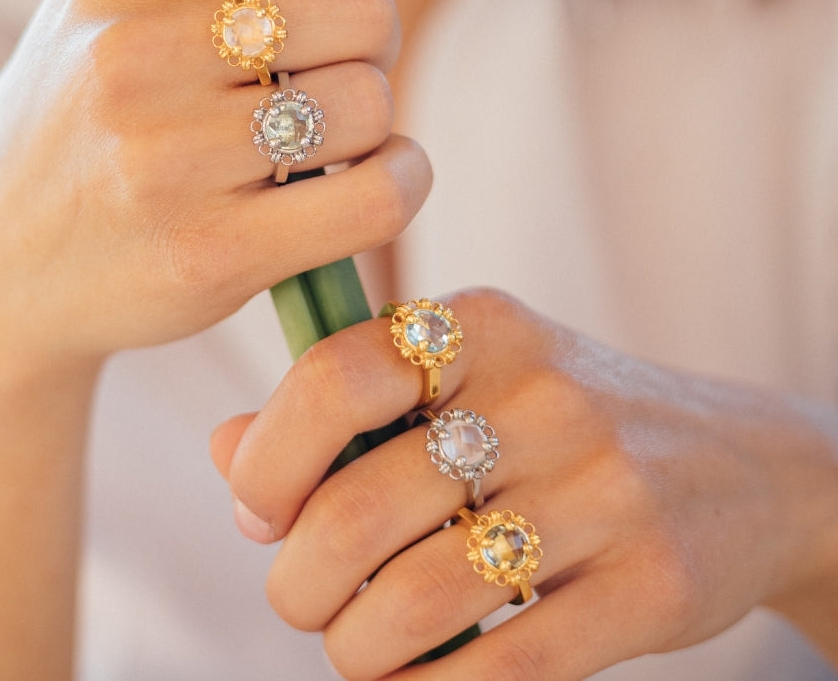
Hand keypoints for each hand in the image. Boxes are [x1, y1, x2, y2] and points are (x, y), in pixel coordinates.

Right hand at [0, 0, 430, 376]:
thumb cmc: (82, 112)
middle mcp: (132, 51)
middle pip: (361, 6)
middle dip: (374, 33)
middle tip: (331, 61)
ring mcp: (164, 159)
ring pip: (371, 103)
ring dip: (376, 118)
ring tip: (322, 128)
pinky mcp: (207, 254)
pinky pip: (376, 198)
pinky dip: (400, 183)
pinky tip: (362, 180)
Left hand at [212, 287, 837, 678]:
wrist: (743, 467)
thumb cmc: (555, 423)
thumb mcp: (461, 379)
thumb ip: (340, 405)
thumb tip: (227, 452)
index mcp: (477, 327)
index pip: (334, 375)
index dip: (270, 455)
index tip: (256, 509)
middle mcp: (540, 394)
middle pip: (358, 509)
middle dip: (297, 580)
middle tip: (299, 595)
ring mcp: (603, 489)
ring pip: (417, 598)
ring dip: (354, 644)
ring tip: (354, 641)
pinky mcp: (652, 584)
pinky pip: (503, 666)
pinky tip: (411, 679)